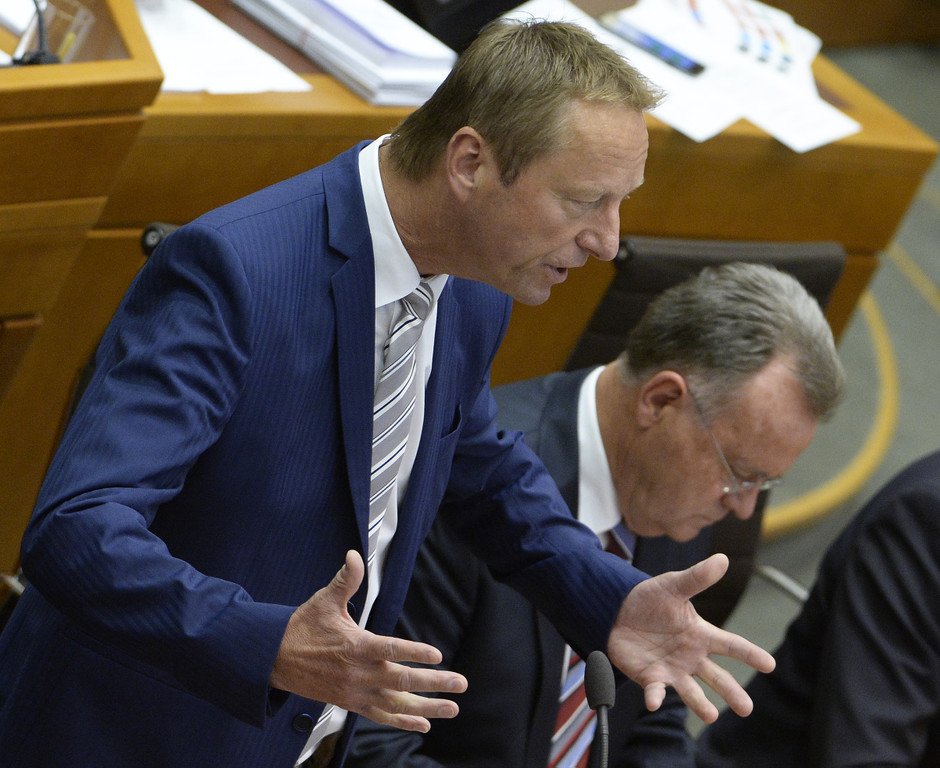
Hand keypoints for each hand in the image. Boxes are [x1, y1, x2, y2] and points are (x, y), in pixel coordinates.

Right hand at [271, 550, 467, 731]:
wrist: (275, 660)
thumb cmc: (302, 629)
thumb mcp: (324, 600)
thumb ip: (346, 580)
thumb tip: (354, 556)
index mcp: (355, 647)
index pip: (389, 650)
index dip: (414, 653)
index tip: (437, 655)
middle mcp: (358, 674)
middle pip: (401, 681)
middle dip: (434, 684)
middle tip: (460, 683)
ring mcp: (356, 692)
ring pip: (396, 704)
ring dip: (426, 708)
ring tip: (451, 709)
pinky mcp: (351, 704)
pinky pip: (381, 716)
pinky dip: (403, 723)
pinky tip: (423, 725)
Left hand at [607, 553, 774, 722]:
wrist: (618, 610)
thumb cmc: (651, 598)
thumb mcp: (673, 585)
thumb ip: (697, 578)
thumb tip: (722, 559)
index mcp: (701, 634)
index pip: (731, 645)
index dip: (750, 654)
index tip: (770, 664)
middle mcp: (691, 656)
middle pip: (717, 678)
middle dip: (732, 693)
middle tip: (747, 709)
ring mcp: (672, 669)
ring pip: (691, 691)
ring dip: (700, 704)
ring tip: (711, 716)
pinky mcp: (651, 678)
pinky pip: (655, 691)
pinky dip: (655, 697)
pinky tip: (654, 701)